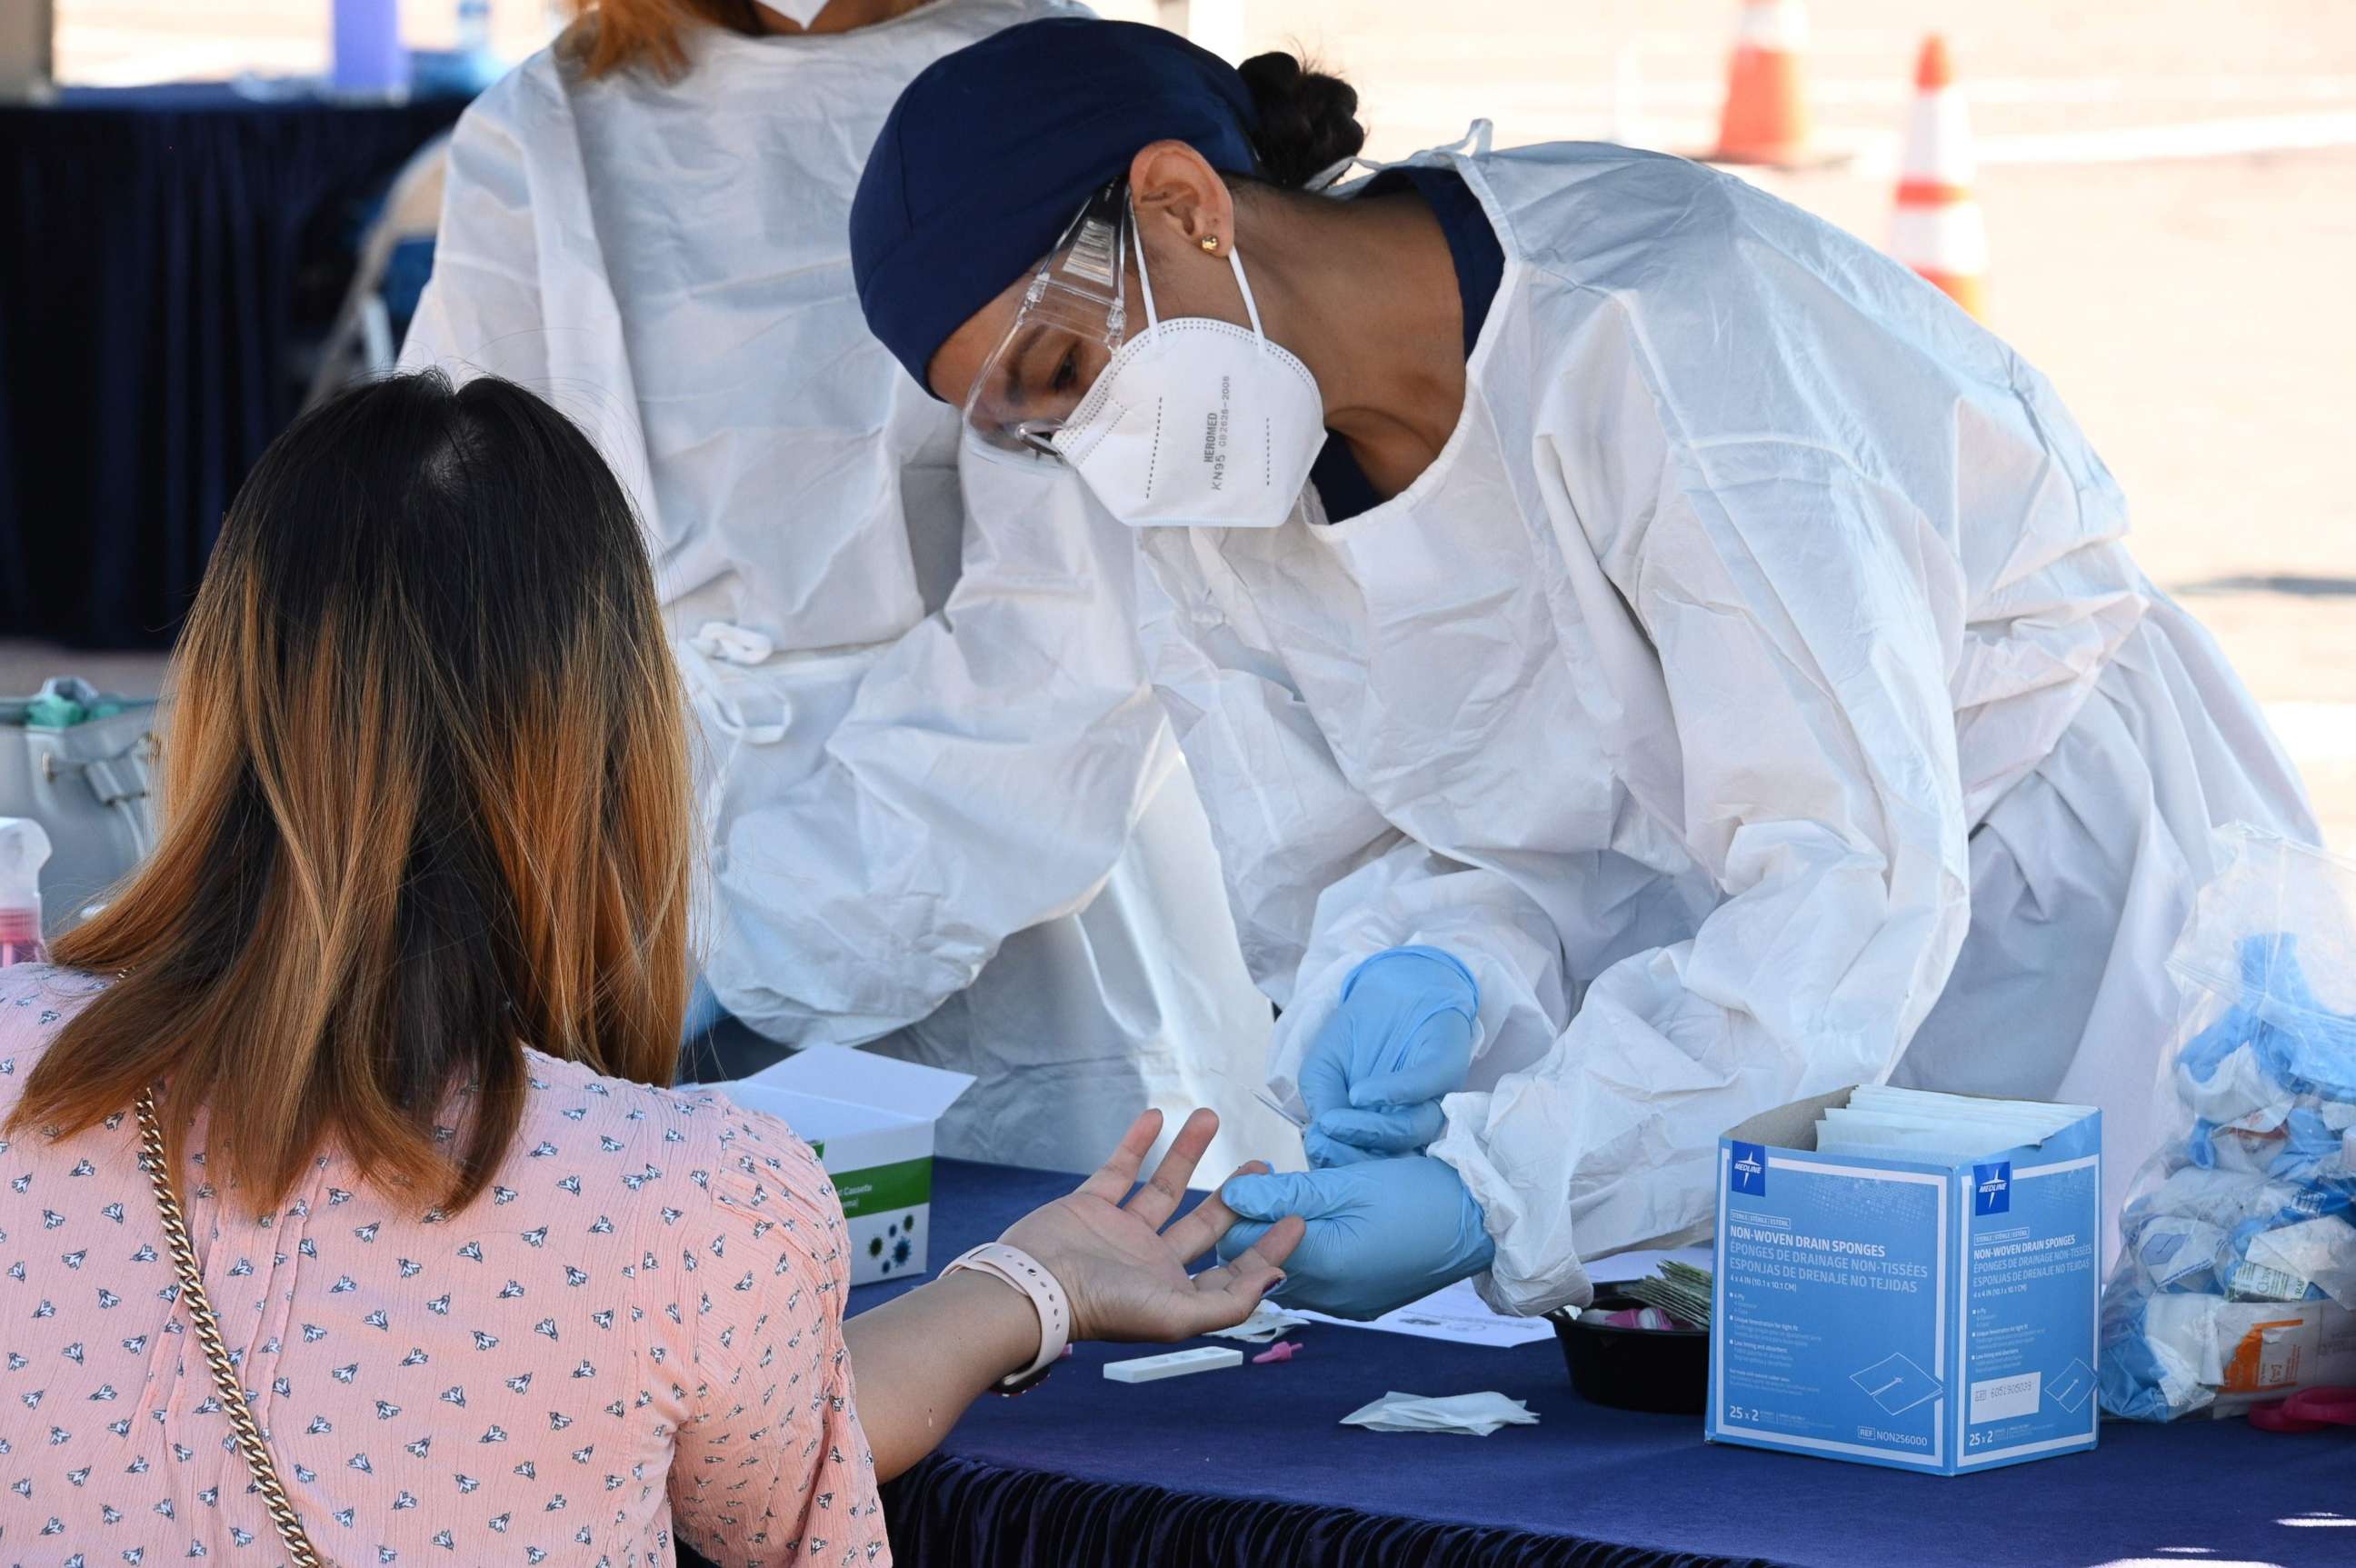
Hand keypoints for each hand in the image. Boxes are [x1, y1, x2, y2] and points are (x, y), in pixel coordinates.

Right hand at [1000, 1108, 1305, 1342]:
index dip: (1266, 1248)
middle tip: (1262, 1168)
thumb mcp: (1176, 1316)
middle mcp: (1152, 1263)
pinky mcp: (1092, 1206)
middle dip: (1236, 1197)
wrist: (1032, 1286)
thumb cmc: (1102, 1308)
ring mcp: (1121, 1233)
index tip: (1296, 1218)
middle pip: (1206, 1225)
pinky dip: (1137, 1142)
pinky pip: (1121, 1168)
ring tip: (1210, 1117)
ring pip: (1166, 1187)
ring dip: (1188, 1153)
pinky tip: (1157, 1117)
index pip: (1232, 1271)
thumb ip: (1229, 1303)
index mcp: (1175, 1293)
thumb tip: (1275, 1277)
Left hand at [1215, 1154, 1495, 1320]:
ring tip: (1308, 1199)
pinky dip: (1312, 1252)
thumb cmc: (1420, 1196)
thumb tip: (1232, 1195)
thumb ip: (1287, 1193)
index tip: (1260, 1174)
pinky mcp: (1361, 1304)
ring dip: (1284, 1238)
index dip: (1242, 1207)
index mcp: (1322, 1267)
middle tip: (1278, 1181)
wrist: (1482, 1225)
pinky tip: (1330, 1225)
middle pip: (1259, 1263)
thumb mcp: (1350, 1185)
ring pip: (1287, 1272)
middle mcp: (1327, 1298)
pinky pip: (1317, 1281)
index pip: (1241, 1248)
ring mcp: (1345, 1305)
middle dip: (1259, 1222)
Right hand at [1297, 946, 1478, 1168]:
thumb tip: (1321, 1135)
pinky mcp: (1446, 1066)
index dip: (1341, 1162)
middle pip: (1393, 1154)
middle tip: (1323, 1146)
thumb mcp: (1322, 1066)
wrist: (1393, 986)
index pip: (1368, 1159)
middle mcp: (1413, 1117)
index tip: (1315, 1154)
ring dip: (1371, 1130)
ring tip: (1335, 1122)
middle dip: (1354, 1155)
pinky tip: (1363, 1094)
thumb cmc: (1358, 1032)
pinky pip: (1426, 1086)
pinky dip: (1394, 1093)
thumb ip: (1320, 1100)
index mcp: (1385, 1127)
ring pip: (1411, 1129)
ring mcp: (1433, 1095)